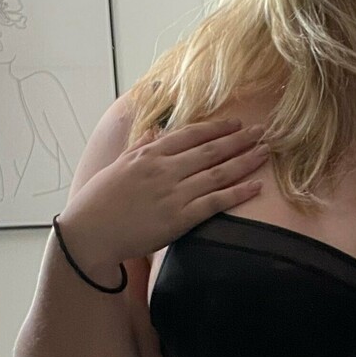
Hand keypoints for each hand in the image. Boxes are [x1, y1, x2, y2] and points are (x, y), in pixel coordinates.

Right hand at [53, 115, 270, 275]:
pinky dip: (238, 193)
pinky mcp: (179, 218)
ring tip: (265, 152)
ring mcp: (174, 193)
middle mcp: (165, 169)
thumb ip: (140, 147)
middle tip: (262, 131)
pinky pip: (215, 202)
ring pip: (218, 173)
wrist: (90, 233)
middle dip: (239, 139)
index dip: (217, 128)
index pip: (190, 134)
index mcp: (150, 154)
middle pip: (210, 150)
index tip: (236, 123)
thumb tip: (155, 132)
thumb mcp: (118, 165)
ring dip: (245, 161)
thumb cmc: (99, 201)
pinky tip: (256, 186)